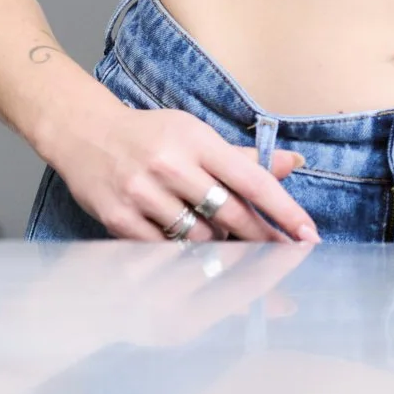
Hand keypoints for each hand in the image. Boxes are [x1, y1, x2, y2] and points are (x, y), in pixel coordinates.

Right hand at [54, 97, 319, 243]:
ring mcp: (142, 193)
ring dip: (221, 250)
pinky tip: (194, 260)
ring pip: (199, 237)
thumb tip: (295, 163)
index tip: (309, 235)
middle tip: (283, 260)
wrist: (84, 133)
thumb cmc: (150, 135)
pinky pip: (164, 251)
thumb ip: (242, 157)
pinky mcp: (119, 218)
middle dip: (261, 241)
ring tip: (228, 251)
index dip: (284, 210)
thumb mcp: (195, 134)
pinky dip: (184, 259)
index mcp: (196, 139)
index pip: (251, 179)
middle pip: (230, 213)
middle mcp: (170, 164)